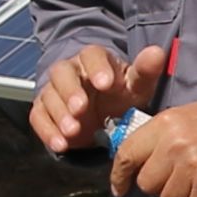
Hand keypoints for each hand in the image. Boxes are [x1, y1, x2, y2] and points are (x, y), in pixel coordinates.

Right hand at [33, 39, 167, 155]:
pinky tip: (60, 144)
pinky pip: (38, 117)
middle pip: (62, 73)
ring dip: (59, 114)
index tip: (106, 84)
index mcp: (94, 60)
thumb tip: (157, 52)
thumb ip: (145, 72)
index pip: (91, 55)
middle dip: (70, 91)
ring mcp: (54, 91)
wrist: (102, 117)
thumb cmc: (120, 96)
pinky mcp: (43, 110)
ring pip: (48, 96)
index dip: (97, 68)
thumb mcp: (136, 87)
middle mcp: (70, 71)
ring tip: (73, 132)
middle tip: (80, 109)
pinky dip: (47, 131)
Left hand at [108, 97, 196, 196]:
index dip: (119, 176)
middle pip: (147, 183)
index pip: (127, 155)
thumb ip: (157, 134)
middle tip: (176, 175)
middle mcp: (174, 145)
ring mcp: (191, 167)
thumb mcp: (184, 116)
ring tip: (196, 178)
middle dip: (158, 184)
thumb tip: (134, 156)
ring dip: (180, 194)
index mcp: (164, 124)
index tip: (120, 188)